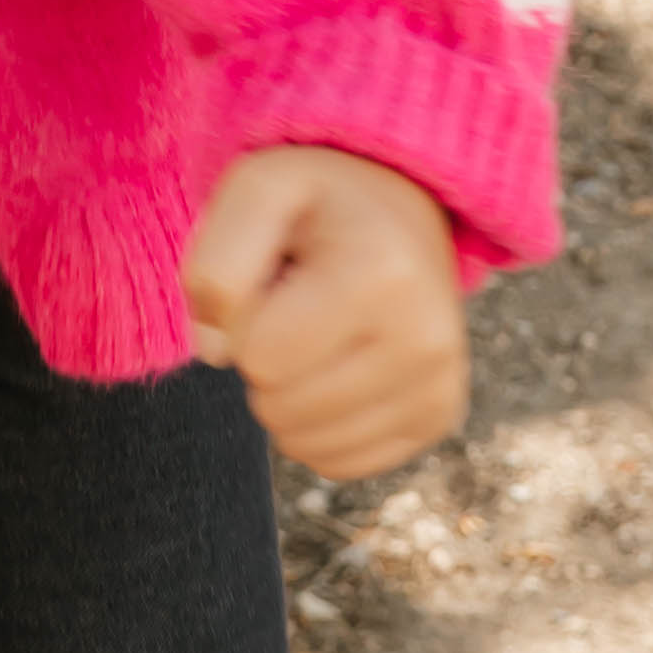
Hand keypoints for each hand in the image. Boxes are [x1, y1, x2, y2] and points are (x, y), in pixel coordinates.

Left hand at [185, 143, 467, 481]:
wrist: (401, 208)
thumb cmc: (317, 201)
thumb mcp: (256, 189)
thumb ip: (214, 264)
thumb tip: (215, 355)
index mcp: (382, 276)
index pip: (259, 357)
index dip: (244, 321)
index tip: (276, 279)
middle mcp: (426, 340)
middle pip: (280, 409)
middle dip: (265, 362)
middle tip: (298, 305)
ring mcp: (439, 387)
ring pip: (306, 446)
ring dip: (289, 396)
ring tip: (320, 331)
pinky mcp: (438, 419)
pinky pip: (338, 463)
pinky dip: (318, 425)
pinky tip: (340, 366)